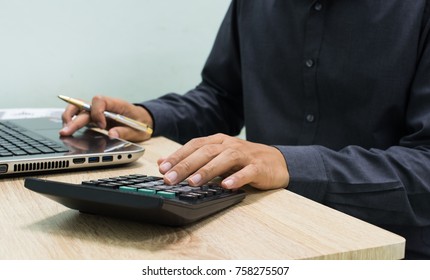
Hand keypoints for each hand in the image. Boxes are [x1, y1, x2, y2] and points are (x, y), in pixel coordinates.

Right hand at [59, 95, 152, 141]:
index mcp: (117, 104)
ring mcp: (99, 112)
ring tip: (64, 130)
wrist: (144, 121)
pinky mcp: (95, 119)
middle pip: (85, 106)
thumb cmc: (141, 123)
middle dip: (74, 119)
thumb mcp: (138, 131)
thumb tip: (112, 134)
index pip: (100, 100)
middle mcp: (105, 106)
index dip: (97, 112)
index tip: (102, 126)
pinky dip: (72, 122)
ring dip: (69, 118)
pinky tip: (68, 131)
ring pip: (79, 109)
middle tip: (66, 132)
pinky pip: (81, 116)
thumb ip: (125, 132)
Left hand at [157, 133, 289, 189]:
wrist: (276, 161)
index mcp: (218, 141)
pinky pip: (247, 172)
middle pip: (206, 152)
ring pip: (224, 159)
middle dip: (186, 165)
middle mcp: (229, 145)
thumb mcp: (217, 157)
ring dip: (207, 171)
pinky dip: (236, 178)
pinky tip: (226, 185)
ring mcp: (245, 155)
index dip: (178, 156)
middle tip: (170, 178)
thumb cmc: (242, 160)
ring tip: (193, 182)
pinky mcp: (259, 167)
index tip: (162, 168)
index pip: (194, 145)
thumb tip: (163, 164)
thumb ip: (192, 159)